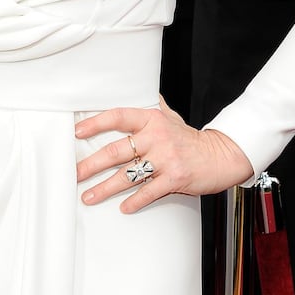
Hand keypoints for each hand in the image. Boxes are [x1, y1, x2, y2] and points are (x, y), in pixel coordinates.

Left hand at [75, 98, 253, 212]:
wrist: (220, 156)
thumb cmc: (189, 138)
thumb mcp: (170, 116)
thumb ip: (151, 106)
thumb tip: (137, 87)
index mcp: (152, 120)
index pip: (118, 117)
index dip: (96, 124)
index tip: (77, 133)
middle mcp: (157, 137)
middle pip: (116, 151)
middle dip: (91, 164)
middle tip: (74, 173)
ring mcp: (166, 159)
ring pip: (128, 175)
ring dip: (105, 188)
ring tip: (88, 196)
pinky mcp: (175, 179)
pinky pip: (149, 191)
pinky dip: (135, 201)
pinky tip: (123, 207)